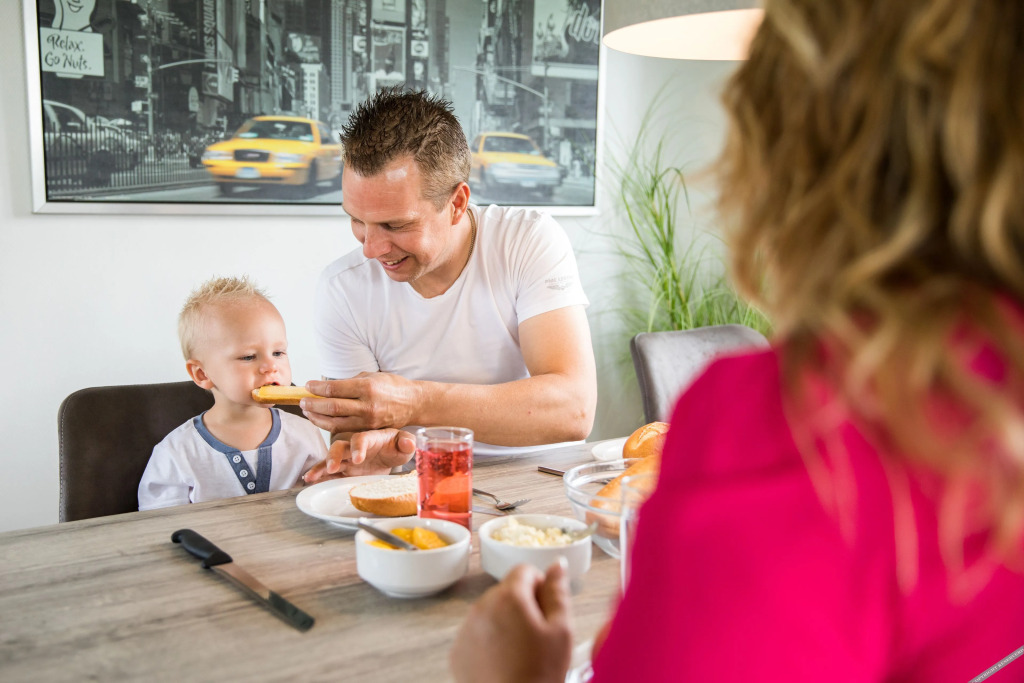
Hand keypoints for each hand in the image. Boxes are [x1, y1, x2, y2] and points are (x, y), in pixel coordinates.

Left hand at [301, 374, 419, 434]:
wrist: (413, 403)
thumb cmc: (392, 386)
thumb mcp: (372, 375)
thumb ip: (350, 382)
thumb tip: (327, 386)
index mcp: (367, 387)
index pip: (334, 389)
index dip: (316, 388)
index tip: (307, 386)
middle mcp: (367, 405)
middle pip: (331, 407)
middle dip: (312, 405)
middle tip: (302, 401)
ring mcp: (367, 420)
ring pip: (334, 423)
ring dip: (316, 417)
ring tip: (307, 411)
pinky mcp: (368, 430)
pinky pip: (343, 430)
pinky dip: (328, 425)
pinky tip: (320, 419)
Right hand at [302, 429, 415, 482]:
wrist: (388, 451)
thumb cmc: (396, 445)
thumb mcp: (404, 442)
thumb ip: (407, 442)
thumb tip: (409, 443)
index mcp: (370, 437)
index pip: (361, 439)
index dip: (358, 447)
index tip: (358, 457)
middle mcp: (354, 445)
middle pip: (340, 446)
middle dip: (334, 456)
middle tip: (332, 467)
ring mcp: (346, 457)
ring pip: (330, 458)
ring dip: (321, 466)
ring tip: (312, 476)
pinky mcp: (342, 468)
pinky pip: (327, 471)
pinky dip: (318, 475)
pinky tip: (309, 480)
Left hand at [450, 560, 573, 682]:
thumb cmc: (540, 674)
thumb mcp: (561, 631)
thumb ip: (558, 591)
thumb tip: (557, 564)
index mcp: (509, 597)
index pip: (525, 570)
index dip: (540, 586)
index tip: (547, 610)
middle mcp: (481, 607)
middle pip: (506, 591)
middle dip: (522, 605)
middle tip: (537, 636)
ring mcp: (465, 630)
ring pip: (491, 612)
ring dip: (505, 623)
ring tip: (521, 653)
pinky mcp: (457, 652)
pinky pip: (477, 634)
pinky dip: (489, 642)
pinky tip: (504, 663)